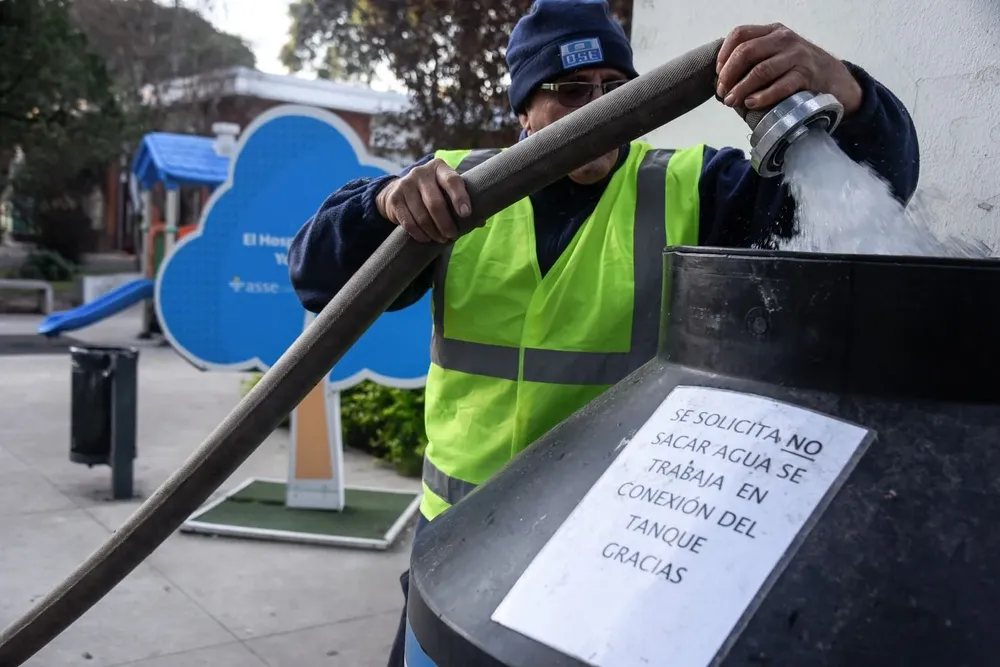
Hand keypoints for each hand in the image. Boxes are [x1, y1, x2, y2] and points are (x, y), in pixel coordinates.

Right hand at [375, 159, 471, 242]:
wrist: (398, 190)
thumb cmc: (433, 192)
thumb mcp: (446, 191)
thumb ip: (462, 202)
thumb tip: (481, 222)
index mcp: (439, 167)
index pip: (452, 181)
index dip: (460, 198)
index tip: (466, 214)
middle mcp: (421, 172)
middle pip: (435, 203)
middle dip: (446, 223)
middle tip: (452, 235)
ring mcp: (405, 184)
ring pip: (422, 216)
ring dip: (433, 232)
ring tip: (441, 239)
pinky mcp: (394, 199)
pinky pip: (408, 222)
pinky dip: (419, 234)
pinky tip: (426, 238)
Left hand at [715, 23, 862, 114]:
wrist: (836, 80)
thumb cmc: (799, 71)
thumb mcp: (778, 55)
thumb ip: (755, 59)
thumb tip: (723, 80)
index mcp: (773, 31)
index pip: (740, 34)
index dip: (724, 54)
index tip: (718, 74)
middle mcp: (784, 40)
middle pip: (746, 52)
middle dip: (728, 75)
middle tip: (723, 93)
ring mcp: (797, 56)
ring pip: (761, 70)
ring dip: (741, 88)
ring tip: (732, 101)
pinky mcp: (807, 75)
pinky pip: (781, 85)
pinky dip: (763, 96)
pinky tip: (751, 104)